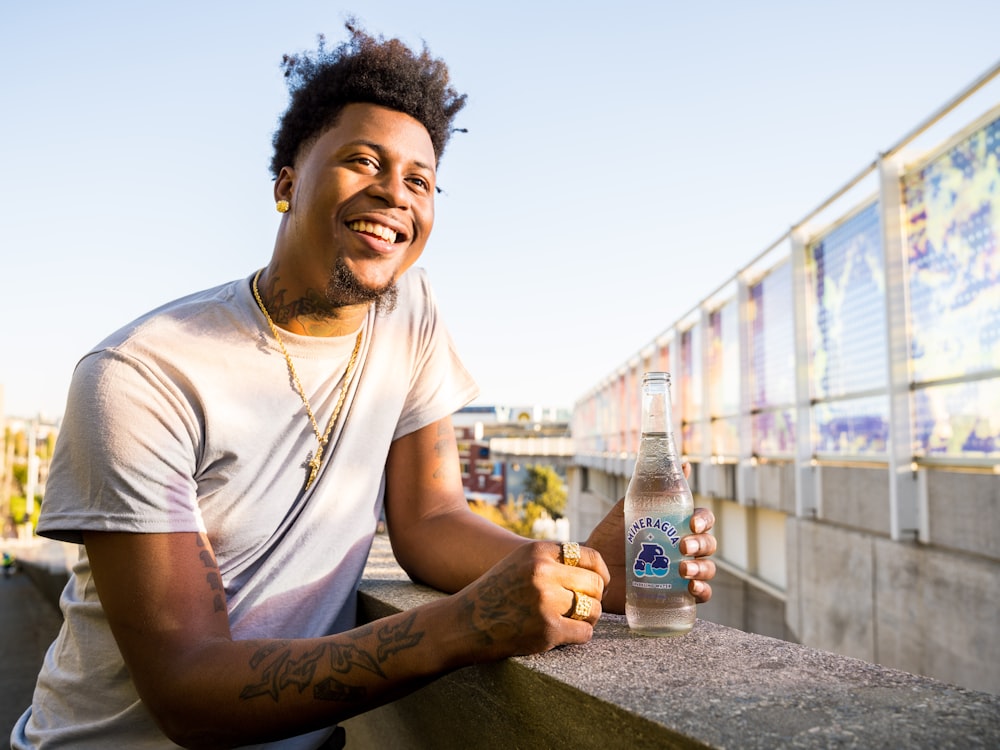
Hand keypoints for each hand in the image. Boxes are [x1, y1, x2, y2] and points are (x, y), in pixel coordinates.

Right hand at [448, 541, 609, 661]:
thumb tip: (597, 571)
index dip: (601, 573)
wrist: (463, 623)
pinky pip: (584, 633)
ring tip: (570, 622)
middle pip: (595, 585)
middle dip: (593, 599)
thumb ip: (553, 561)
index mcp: (538, 551)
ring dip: (587, 620)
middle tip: (581, 609)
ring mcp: (545, 601)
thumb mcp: (520, 562)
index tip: (599, 585)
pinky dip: (578, 637)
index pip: (590, 557)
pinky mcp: (547, 630)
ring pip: (593, 610)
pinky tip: (562, 636)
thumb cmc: (495, 593)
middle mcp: (543, 572)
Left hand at [584, 463, 716, 613]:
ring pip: (708, 568)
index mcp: (676, 527)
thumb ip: (650, 489)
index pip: (702, 520)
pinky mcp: (676, 594)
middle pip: (708, 544)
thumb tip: (683, 462)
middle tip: (682, 546)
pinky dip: (703, 591)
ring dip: (702, 568)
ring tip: (683, 570)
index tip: (692, 523)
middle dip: (701, 544)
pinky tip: (692, 587)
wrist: (592, 570)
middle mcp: (683, 550)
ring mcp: (681, 573)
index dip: (704, 520)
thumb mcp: (627, 511)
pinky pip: (701, 594)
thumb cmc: (610, 537)